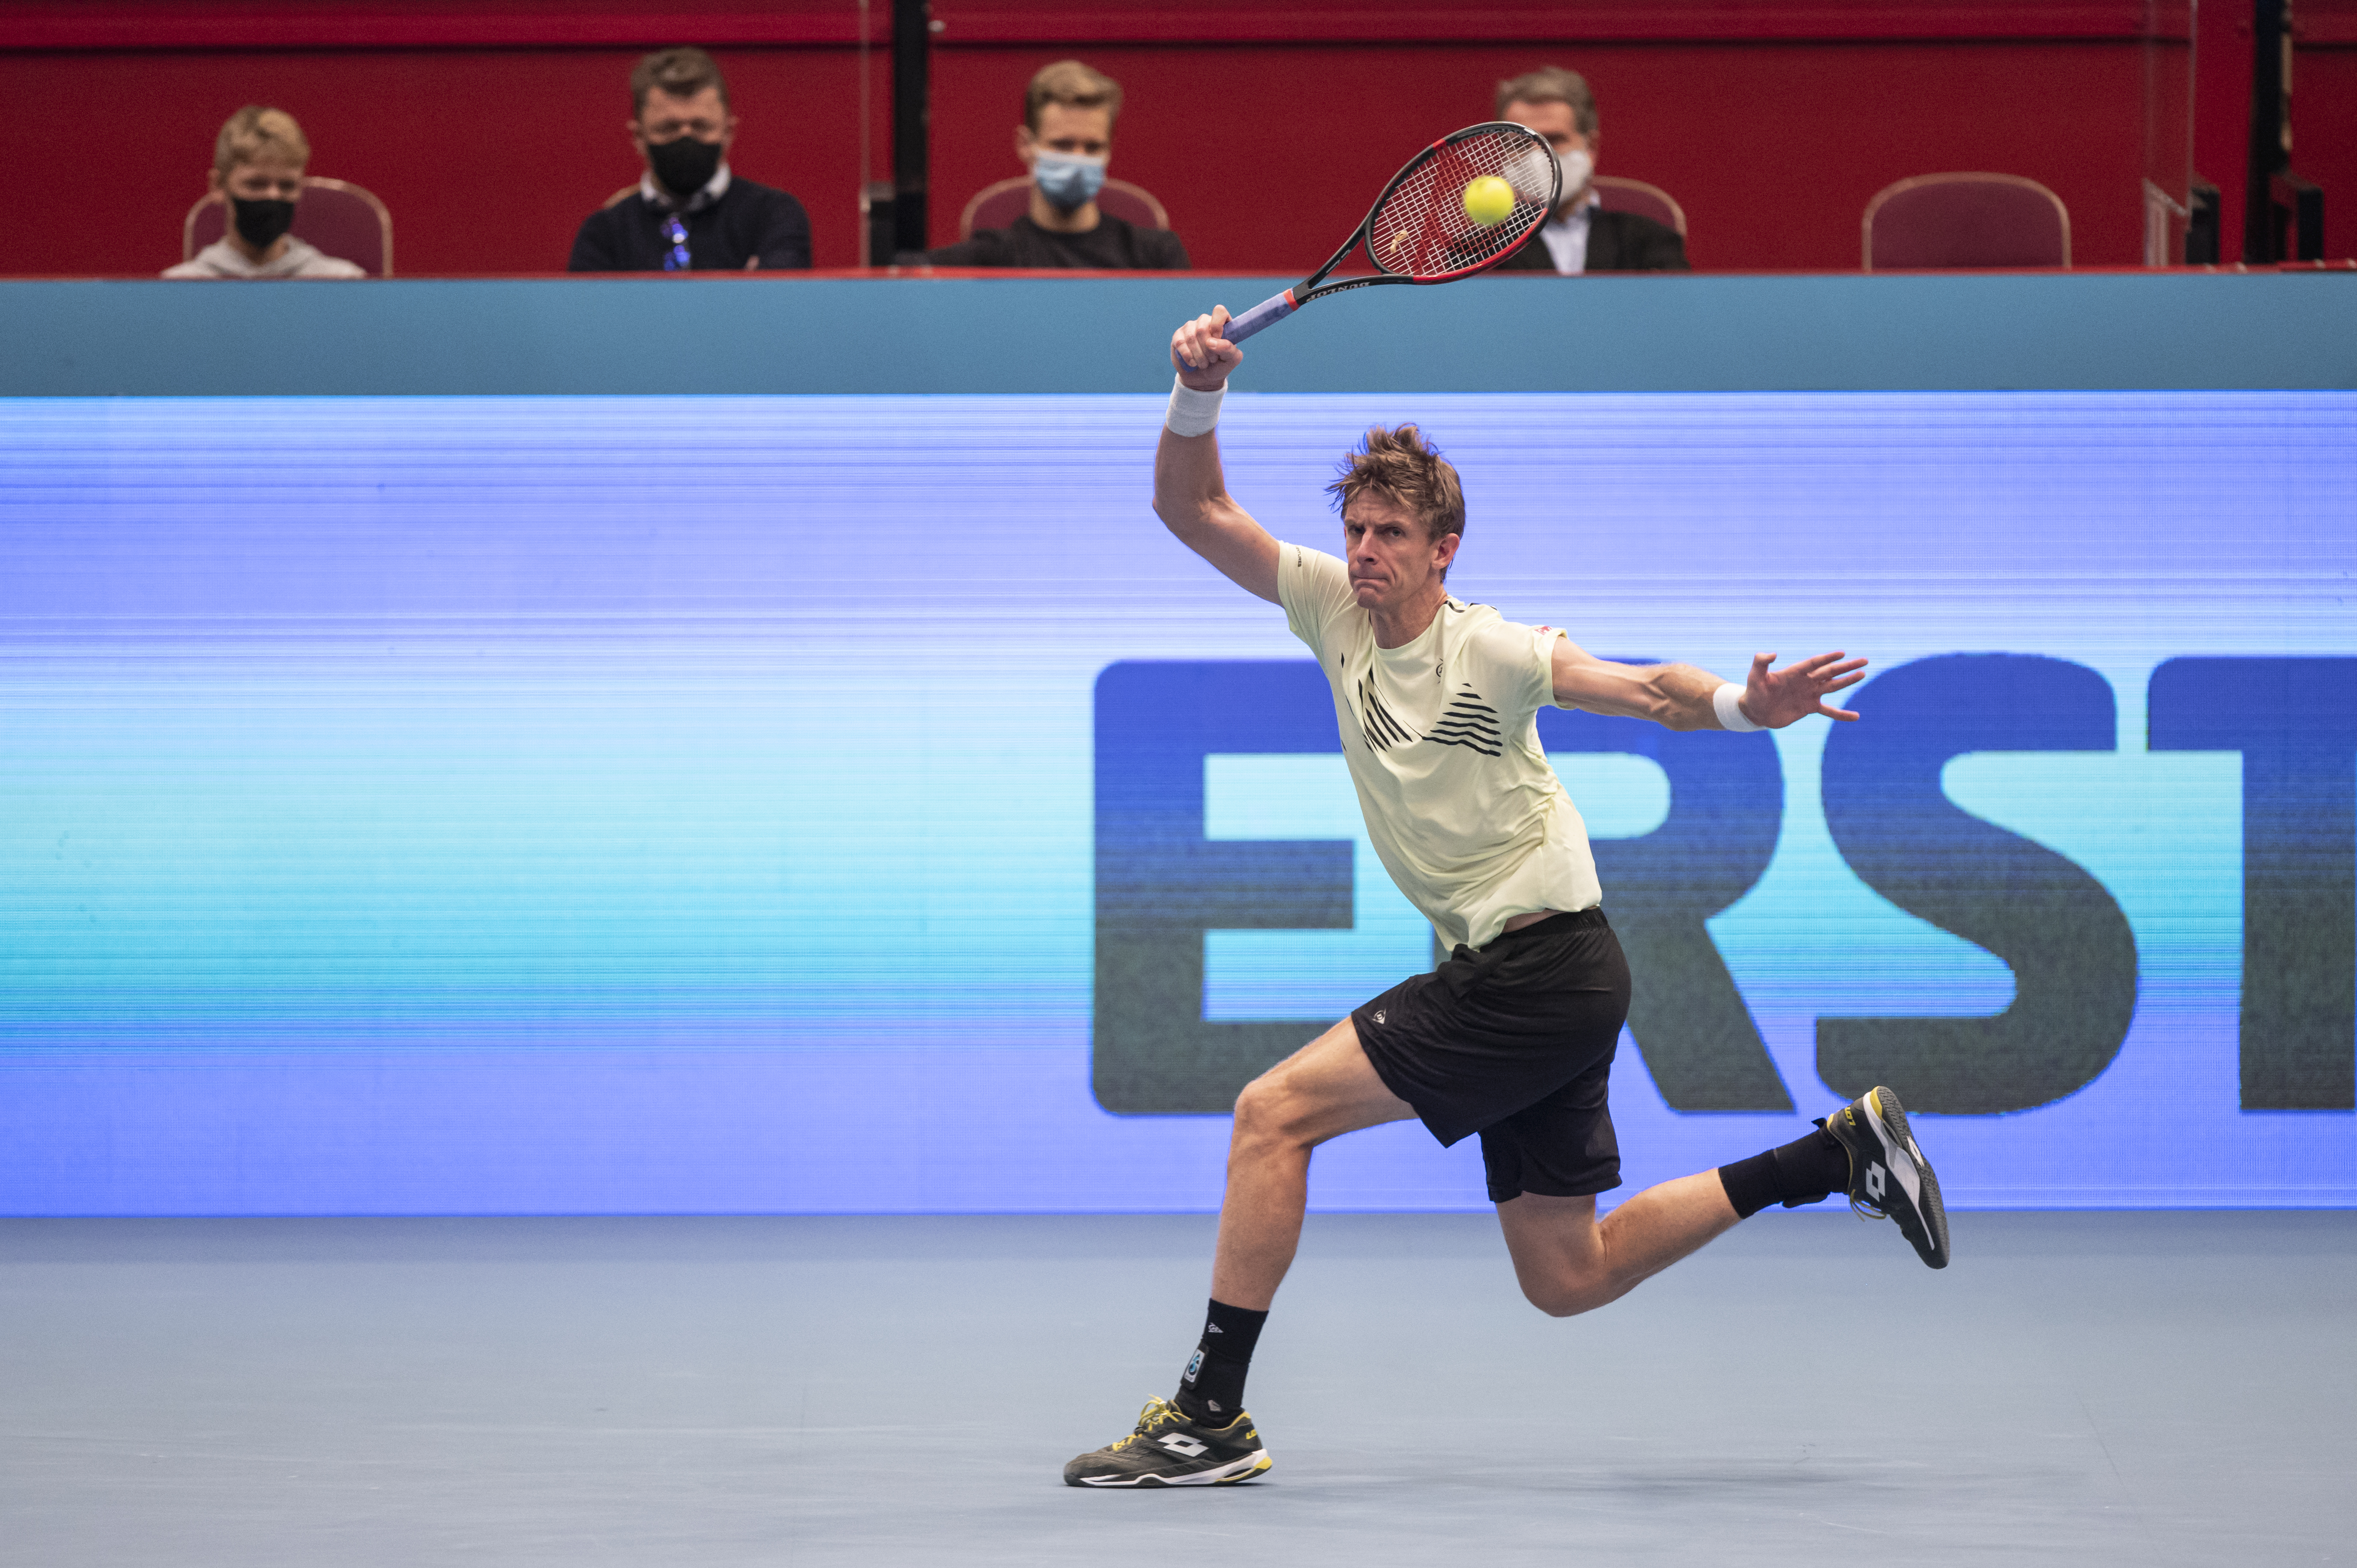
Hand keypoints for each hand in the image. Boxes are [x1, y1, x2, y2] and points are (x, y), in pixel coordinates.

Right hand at [1170, 307, 1241, 390]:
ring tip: (1203, 364)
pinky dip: (1188, 356)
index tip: (1218, 340)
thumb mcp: (1231, 360)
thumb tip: (1211, 342)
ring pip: (1191, 337)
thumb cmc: (1220, 365)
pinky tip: (1192, 363)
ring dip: (1199, 356)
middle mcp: (1205, 321)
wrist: (1203, 378)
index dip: (1217, 326)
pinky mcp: (1178, 336)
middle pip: (1202, 328)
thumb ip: (1229, 349)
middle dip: (1208, 349)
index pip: (1219, 311)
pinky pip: (1181, 343)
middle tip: (1212, 360)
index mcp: (1221, 322)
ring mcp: (1190, 327)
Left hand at [1738, 651, 1867, 726]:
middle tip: (1864, 660)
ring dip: (1847, 681)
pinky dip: (1842, 714)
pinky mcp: (1809, 707)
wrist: (1756, 711)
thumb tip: (1772, 654)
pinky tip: (1856, 717)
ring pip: (1833, 686)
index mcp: (1795, 672)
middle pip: (1829, 672)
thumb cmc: (1754, 692)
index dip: (1827, 658)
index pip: (1815, 663)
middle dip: (1846, 666)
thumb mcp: (1755, 677)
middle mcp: (1806, 681)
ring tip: (1863, 674)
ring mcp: (1809, 694)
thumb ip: (1761, 662)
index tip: (1842, 653)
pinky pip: (1829, 711)